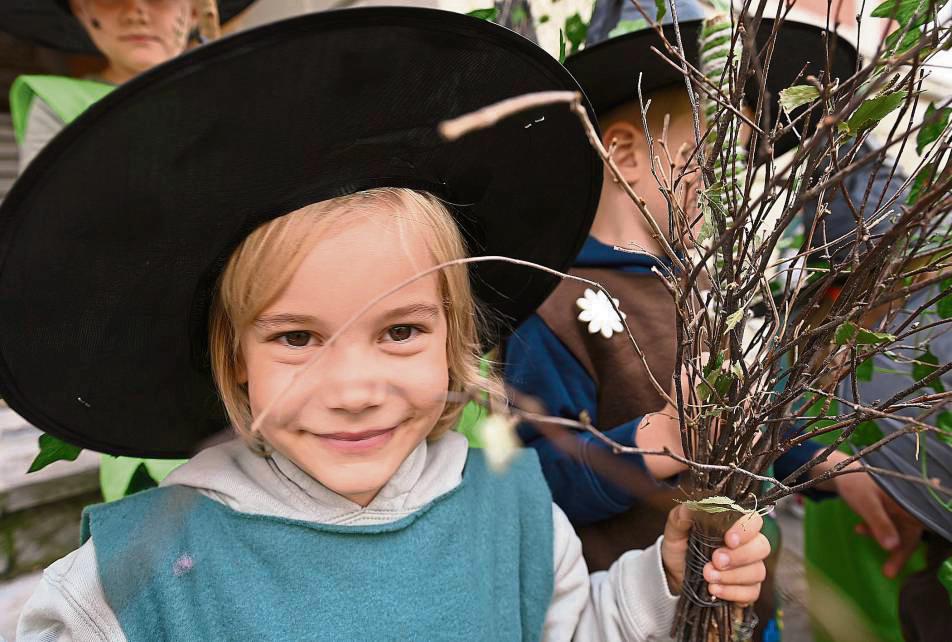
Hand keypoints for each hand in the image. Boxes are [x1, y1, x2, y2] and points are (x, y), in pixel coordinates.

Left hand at [661, 504, 769, 603]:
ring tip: (708, 576)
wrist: (674, 574)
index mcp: (733, 525)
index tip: (728, 539)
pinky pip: (752, 593)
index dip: (745, 530)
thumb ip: (682, 516)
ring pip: (757, 571)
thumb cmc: (680, 547)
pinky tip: (715, 589)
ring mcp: (749, 568)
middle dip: (739, 556)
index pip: (753, 521)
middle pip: (762, 547)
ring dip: (732, 576)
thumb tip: (692, 507)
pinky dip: (733, 592)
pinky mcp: (747, 590)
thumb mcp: (675, 530)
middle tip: (716, 560)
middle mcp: (747, 545)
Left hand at [826, 457, 923, 577]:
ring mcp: (900, 506)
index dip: (910, 548)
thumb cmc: (854, 482)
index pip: (919, 527)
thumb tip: (892, 548)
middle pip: (910, 533)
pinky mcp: (891, 508)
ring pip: (899, 531)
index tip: (901, 566)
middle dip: (897, 552)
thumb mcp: (866, 504)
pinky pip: (889, 525)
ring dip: (882, 538)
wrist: (838, 469)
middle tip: (887, 573)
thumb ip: (880, 524)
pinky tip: (859, 528)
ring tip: (860, 531)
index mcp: (909, 499)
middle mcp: (909, 503)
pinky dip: (876, 530)